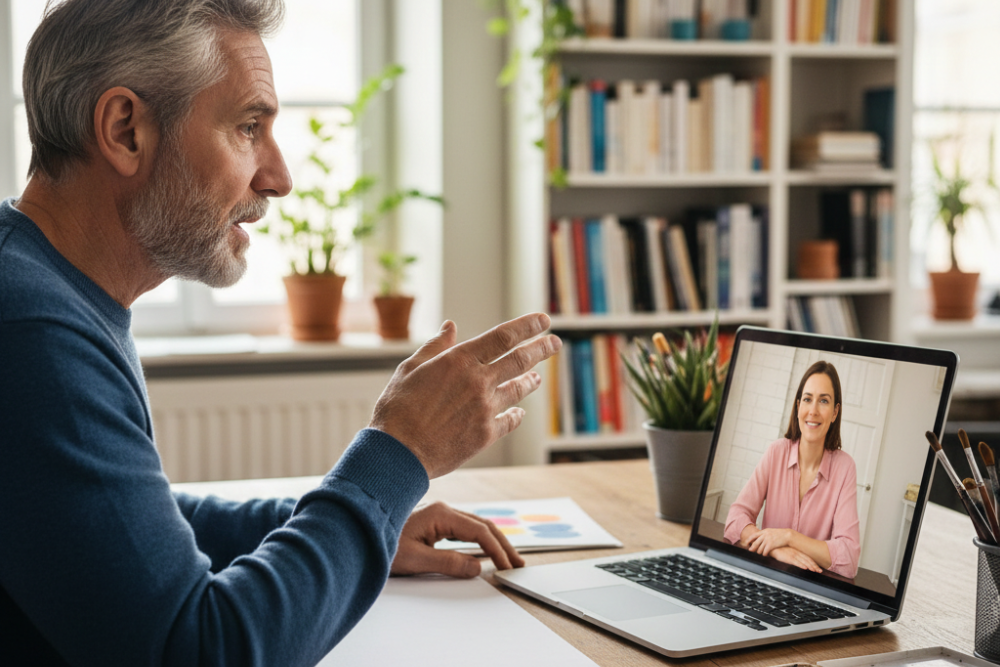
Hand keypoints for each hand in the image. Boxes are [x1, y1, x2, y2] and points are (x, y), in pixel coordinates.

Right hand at [370, 313, 560, 477]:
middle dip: (542, 348)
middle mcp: (478, 382)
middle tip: (555, 342)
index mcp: (460, 360)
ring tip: (538, 377)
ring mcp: (485, 409)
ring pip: (518, 389)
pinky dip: (516, 414)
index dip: (528, 326)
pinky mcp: (486, 434)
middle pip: (520, 360)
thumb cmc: (397, 408)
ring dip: (530, 381)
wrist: (397, 453)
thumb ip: (435, 347)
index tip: (543, 321)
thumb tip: (450, 327)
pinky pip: (510, 420)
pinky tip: (519, 412)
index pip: (504, 336)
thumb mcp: (410, 368)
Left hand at [391, 501, 524, 577]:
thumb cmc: (378, 544)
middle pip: (482, 525)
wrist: (354, 534)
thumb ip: (449, 563)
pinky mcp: (433, 523)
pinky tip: (486, 551)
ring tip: (508, 559)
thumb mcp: (415, 560)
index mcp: (440, 514)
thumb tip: (477, 566)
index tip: (508, 566)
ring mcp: (437, 515)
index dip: (497, 549)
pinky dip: (479, 541)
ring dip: (493, 542)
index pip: (479, 531)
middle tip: (518, 563)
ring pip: (475, 526)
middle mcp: (442, 510)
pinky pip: (463, 531)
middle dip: (502, 544)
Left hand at [746, 528, 791, 555]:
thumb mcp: (771, 531)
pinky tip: (765, 555)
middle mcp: (764, 535)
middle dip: (752, 547)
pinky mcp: (771, 545)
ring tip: (760, 553)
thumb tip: (761, 537)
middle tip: (750, 550)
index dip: (749, 539)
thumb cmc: (780, 534)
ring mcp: (767, 540)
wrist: (787, 535)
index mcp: (764, 531)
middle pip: (755, 543)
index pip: (754, 535)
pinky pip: (765, 551)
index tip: (746, 542)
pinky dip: (764, 554)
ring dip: (759, 552)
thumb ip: (765, 534)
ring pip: (759, 548)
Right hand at [770, 546, 821, 572]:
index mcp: (797, 551)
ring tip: (815, 570)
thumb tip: (799, 561)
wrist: (771, 545)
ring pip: (803, 561)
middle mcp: (796, 552)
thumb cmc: (779, 549)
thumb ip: (794, 554)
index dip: (813, 563)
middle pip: (807, 559)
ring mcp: (792, 554)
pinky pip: (796, 562)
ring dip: (810, 566)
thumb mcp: (788, 550)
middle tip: (820, 571)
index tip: (818, 568)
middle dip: (814, 566)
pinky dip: (801, 565)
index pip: (807, 557)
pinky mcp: (787, 557)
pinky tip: (805, 568)